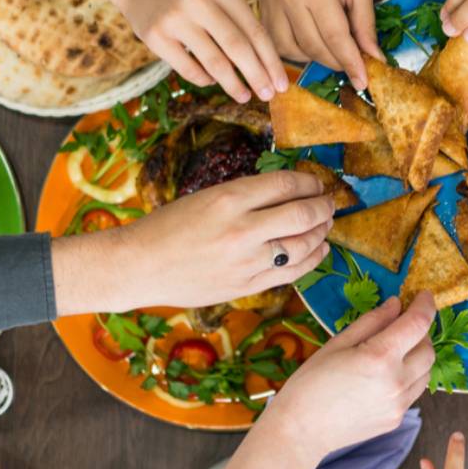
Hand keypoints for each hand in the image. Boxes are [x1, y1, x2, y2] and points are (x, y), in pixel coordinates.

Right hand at [52, 171, 331, 313]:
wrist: (139, 266)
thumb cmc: (167, 227)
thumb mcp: (206, 197)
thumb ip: (245, 197)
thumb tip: (286, 193)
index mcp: (229, 199)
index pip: (285, 184)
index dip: (309, 182)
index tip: (316, 182)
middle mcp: (242, 230)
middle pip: (302, 214)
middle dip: (323, 206)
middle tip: (328, 202)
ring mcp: (247, 262)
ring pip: (303, 245)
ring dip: (322, 232)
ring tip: (325, 224)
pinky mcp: (247, 286)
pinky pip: (292, 272)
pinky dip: (312, 258)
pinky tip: (318, 250)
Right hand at [96, 0, 287, 102]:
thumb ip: (238, 21)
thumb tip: (265, 65)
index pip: (255, 31)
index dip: (271, 61)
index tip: (282, 83)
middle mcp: (200, 2)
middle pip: (238, 47)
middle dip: (257, 76)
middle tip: (269, 95)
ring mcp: (176, 20)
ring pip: (214, 61)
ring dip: (233, 84)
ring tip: (244, 97)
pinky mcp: (155, 37)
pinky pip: (188, 68)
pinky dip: (204, 79)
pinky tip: (212, 82)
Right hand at [259, 292, 436, 459]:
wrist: (301, 430)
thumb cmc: (310, 383)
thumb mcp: (337, 343)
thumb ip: (372, 322)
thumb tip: (396, 304)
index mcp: (380, 357)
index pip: (418, 324)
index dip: (425, 305)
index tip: (423, 296)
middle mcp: (396, 381)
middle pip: (429, 349)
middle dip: (421, 332)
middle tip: (402, 325)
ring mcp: (399, 404)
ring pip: (426, 372)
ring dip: (417, 356)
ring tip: (394, 351)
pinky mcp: (396, 419)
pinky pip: (414, 391)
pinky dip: (409, 377)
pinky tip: (385, 375)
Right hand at [264, 0, 381, 89]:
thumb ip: (365, 23)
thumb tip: (374, 59)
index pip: (335, 37)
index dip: (351, 63)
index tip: (363, 81)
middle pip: (313, 47)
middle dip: (336, 62)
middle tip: (353, 64)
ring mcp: (271, 3)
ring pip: (292, 50)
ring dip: (315, 58)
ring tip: (332, 50)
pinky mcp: (262, 6)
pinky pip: (277, 42)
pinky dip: (295, 51)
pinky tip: (310, 43)